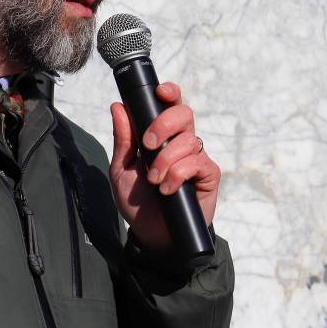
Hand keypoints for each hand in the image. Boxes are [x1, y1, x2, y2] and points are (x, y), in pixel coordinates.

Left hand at [109, 82, 220, 253]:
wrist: (152, 235)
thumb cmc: (138, 202)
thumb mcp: (122, 169)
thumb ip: (123, 139)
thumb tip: (118, 106)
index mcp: (163, 135)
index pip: (171, 105)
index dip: (170, 93)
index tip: (160, 91)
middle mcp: (182, 142)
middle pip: (184, 113)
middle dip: (163, 125)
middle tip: (148, 146)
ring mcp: (197, 158)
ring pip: (188, 140)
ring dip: (166, 160)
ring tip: (154, 180)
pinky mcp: (208, 176)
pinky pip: (197, 163)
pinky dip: (179, 174)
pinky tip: (169, 189)